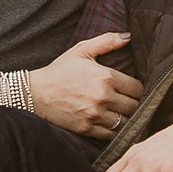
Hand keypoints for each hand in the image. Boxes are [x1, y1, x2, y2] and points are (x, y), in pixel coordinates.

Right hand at [23, 31, 144, 138]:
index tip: (130, 89)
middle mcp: (103, 97)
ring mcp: (95, 115)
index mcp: (105, 77)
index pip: (137, 88)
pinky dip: (114, 131)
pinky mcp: (87, 129)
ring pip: (126, 123)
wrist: (35, 93)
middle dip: (133, 104)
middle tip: (127, 102)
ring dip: (125, 119)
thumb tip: (128, 36)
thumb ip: (106, 41)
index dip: (137, 89)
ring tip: (120, 113)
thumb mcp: (81, 50)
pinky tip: (110, 123)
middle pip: (134, 107)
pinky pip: (112, 135)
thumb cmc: (59, 70)